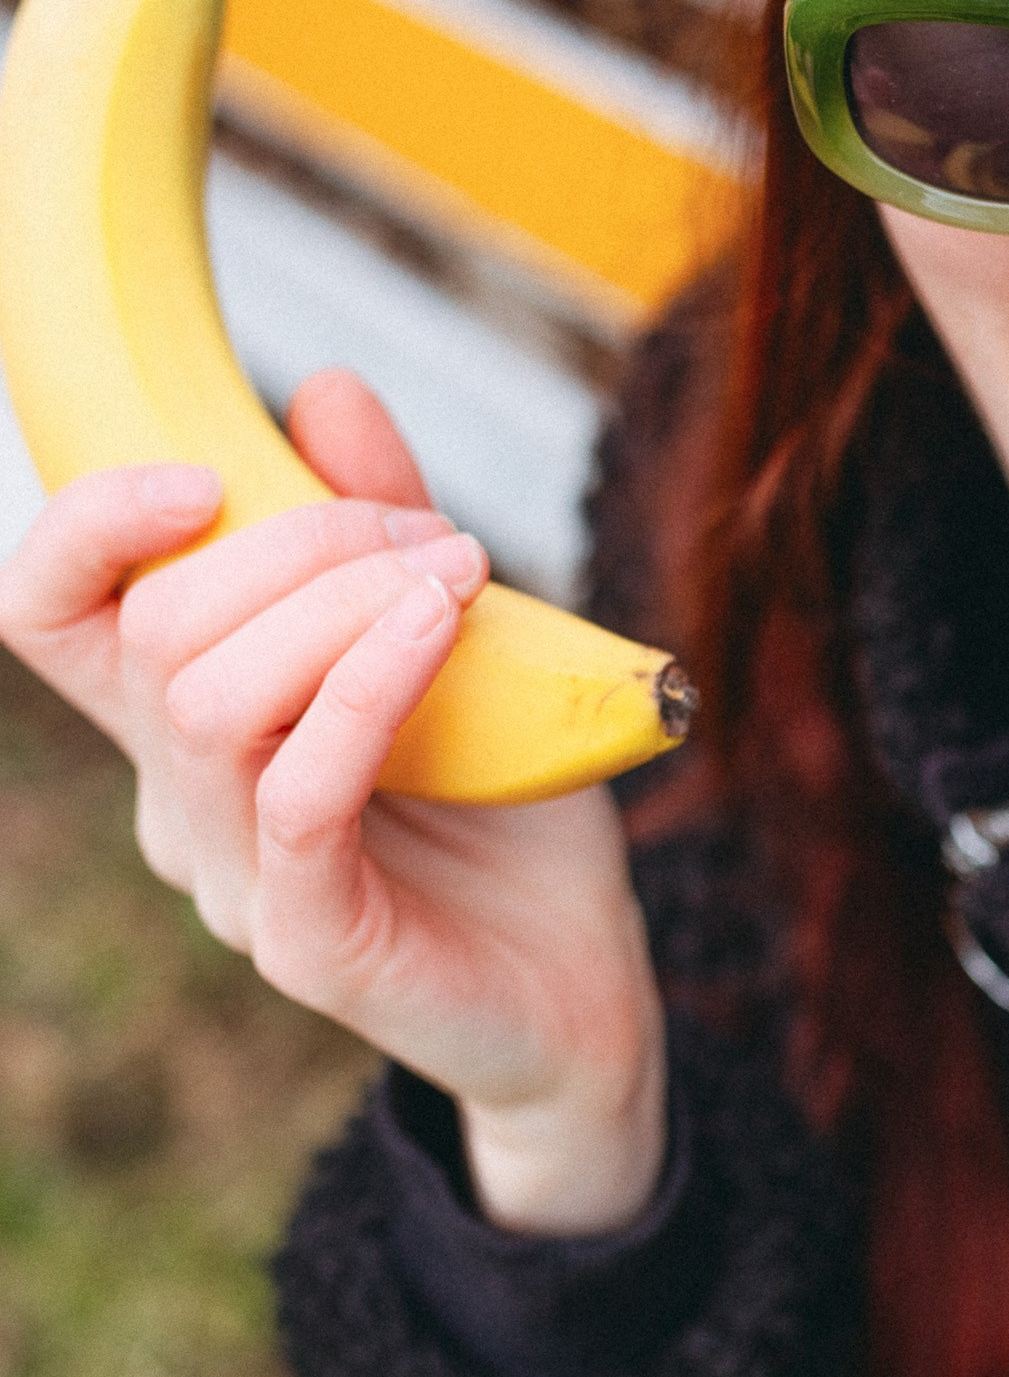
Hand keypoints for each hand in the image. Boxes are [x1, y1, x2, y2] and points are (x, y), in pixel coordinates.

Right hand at [0, 371, 665, 1232]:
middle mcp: (183, 807)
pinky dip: (363, 687)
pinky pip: (296, 792)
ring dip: (335, 603)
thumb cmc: (510, 821)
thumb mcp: (451, 645)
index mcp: (185, 729)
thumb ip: (381, 531)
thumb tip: (322, 390)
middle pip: (156, 631)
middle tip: (431, 536)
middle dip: (296, 541)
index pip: (50, 616)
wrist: (586, 986)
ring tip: (454, 576)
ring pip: (209, 702)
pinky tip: (435, 630)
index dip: (84, 527)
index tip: (200, 470)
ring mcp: (234, 883)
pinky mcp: (307, 945)